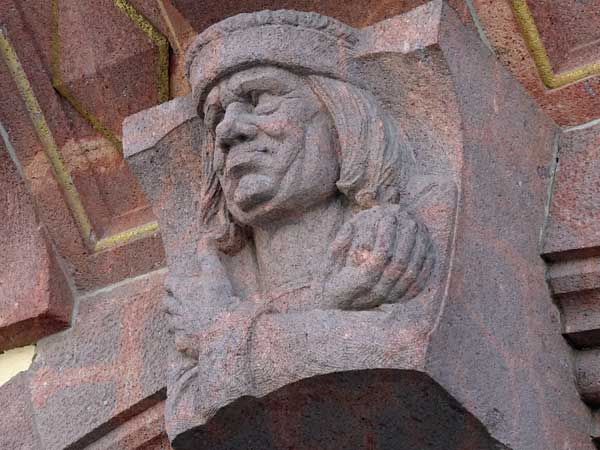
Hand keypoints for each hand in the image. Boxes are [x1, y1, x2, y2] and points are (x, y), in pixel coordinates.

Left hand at [164, 240, 238, 358]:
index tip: (176, 282)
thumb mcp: (215, 272)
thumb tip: (205, 238)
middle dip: (170, 300)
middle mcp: (177, 309)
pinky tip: (187, 336)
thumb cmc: (219, 300)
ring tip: (182, 316)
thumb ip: (208, 255)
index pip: (169, 283)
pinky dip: (181, 337)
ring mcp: (181, 327)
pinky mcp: (185, 342)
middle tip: (178, 299)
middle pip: (166, 303)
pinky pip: (178, 339)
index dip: (172, 282)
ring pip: (171, 321)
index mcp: (182, 291)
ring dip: (175, 318)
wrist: (225, 331)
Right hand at [320, 206, 433, 309]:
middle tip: (405, 216)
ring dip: (416, 245)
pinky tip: (422, 242)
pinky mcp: (401, 299)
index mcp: (355, 286)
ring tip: (414, 223)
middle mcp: (375, 295)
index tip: (386, 216)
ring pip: (411, 272)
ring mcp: (390, 299)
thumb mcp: (326, 267)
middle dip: (404, 237)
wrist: (341, 313)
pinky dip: (423, 261)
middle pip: (398, 264)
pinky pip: (419, 280)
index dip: (385, 237)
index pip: (377, 260)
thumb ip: (337, 247)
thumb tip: (350, 227)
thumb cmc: (331, 284)